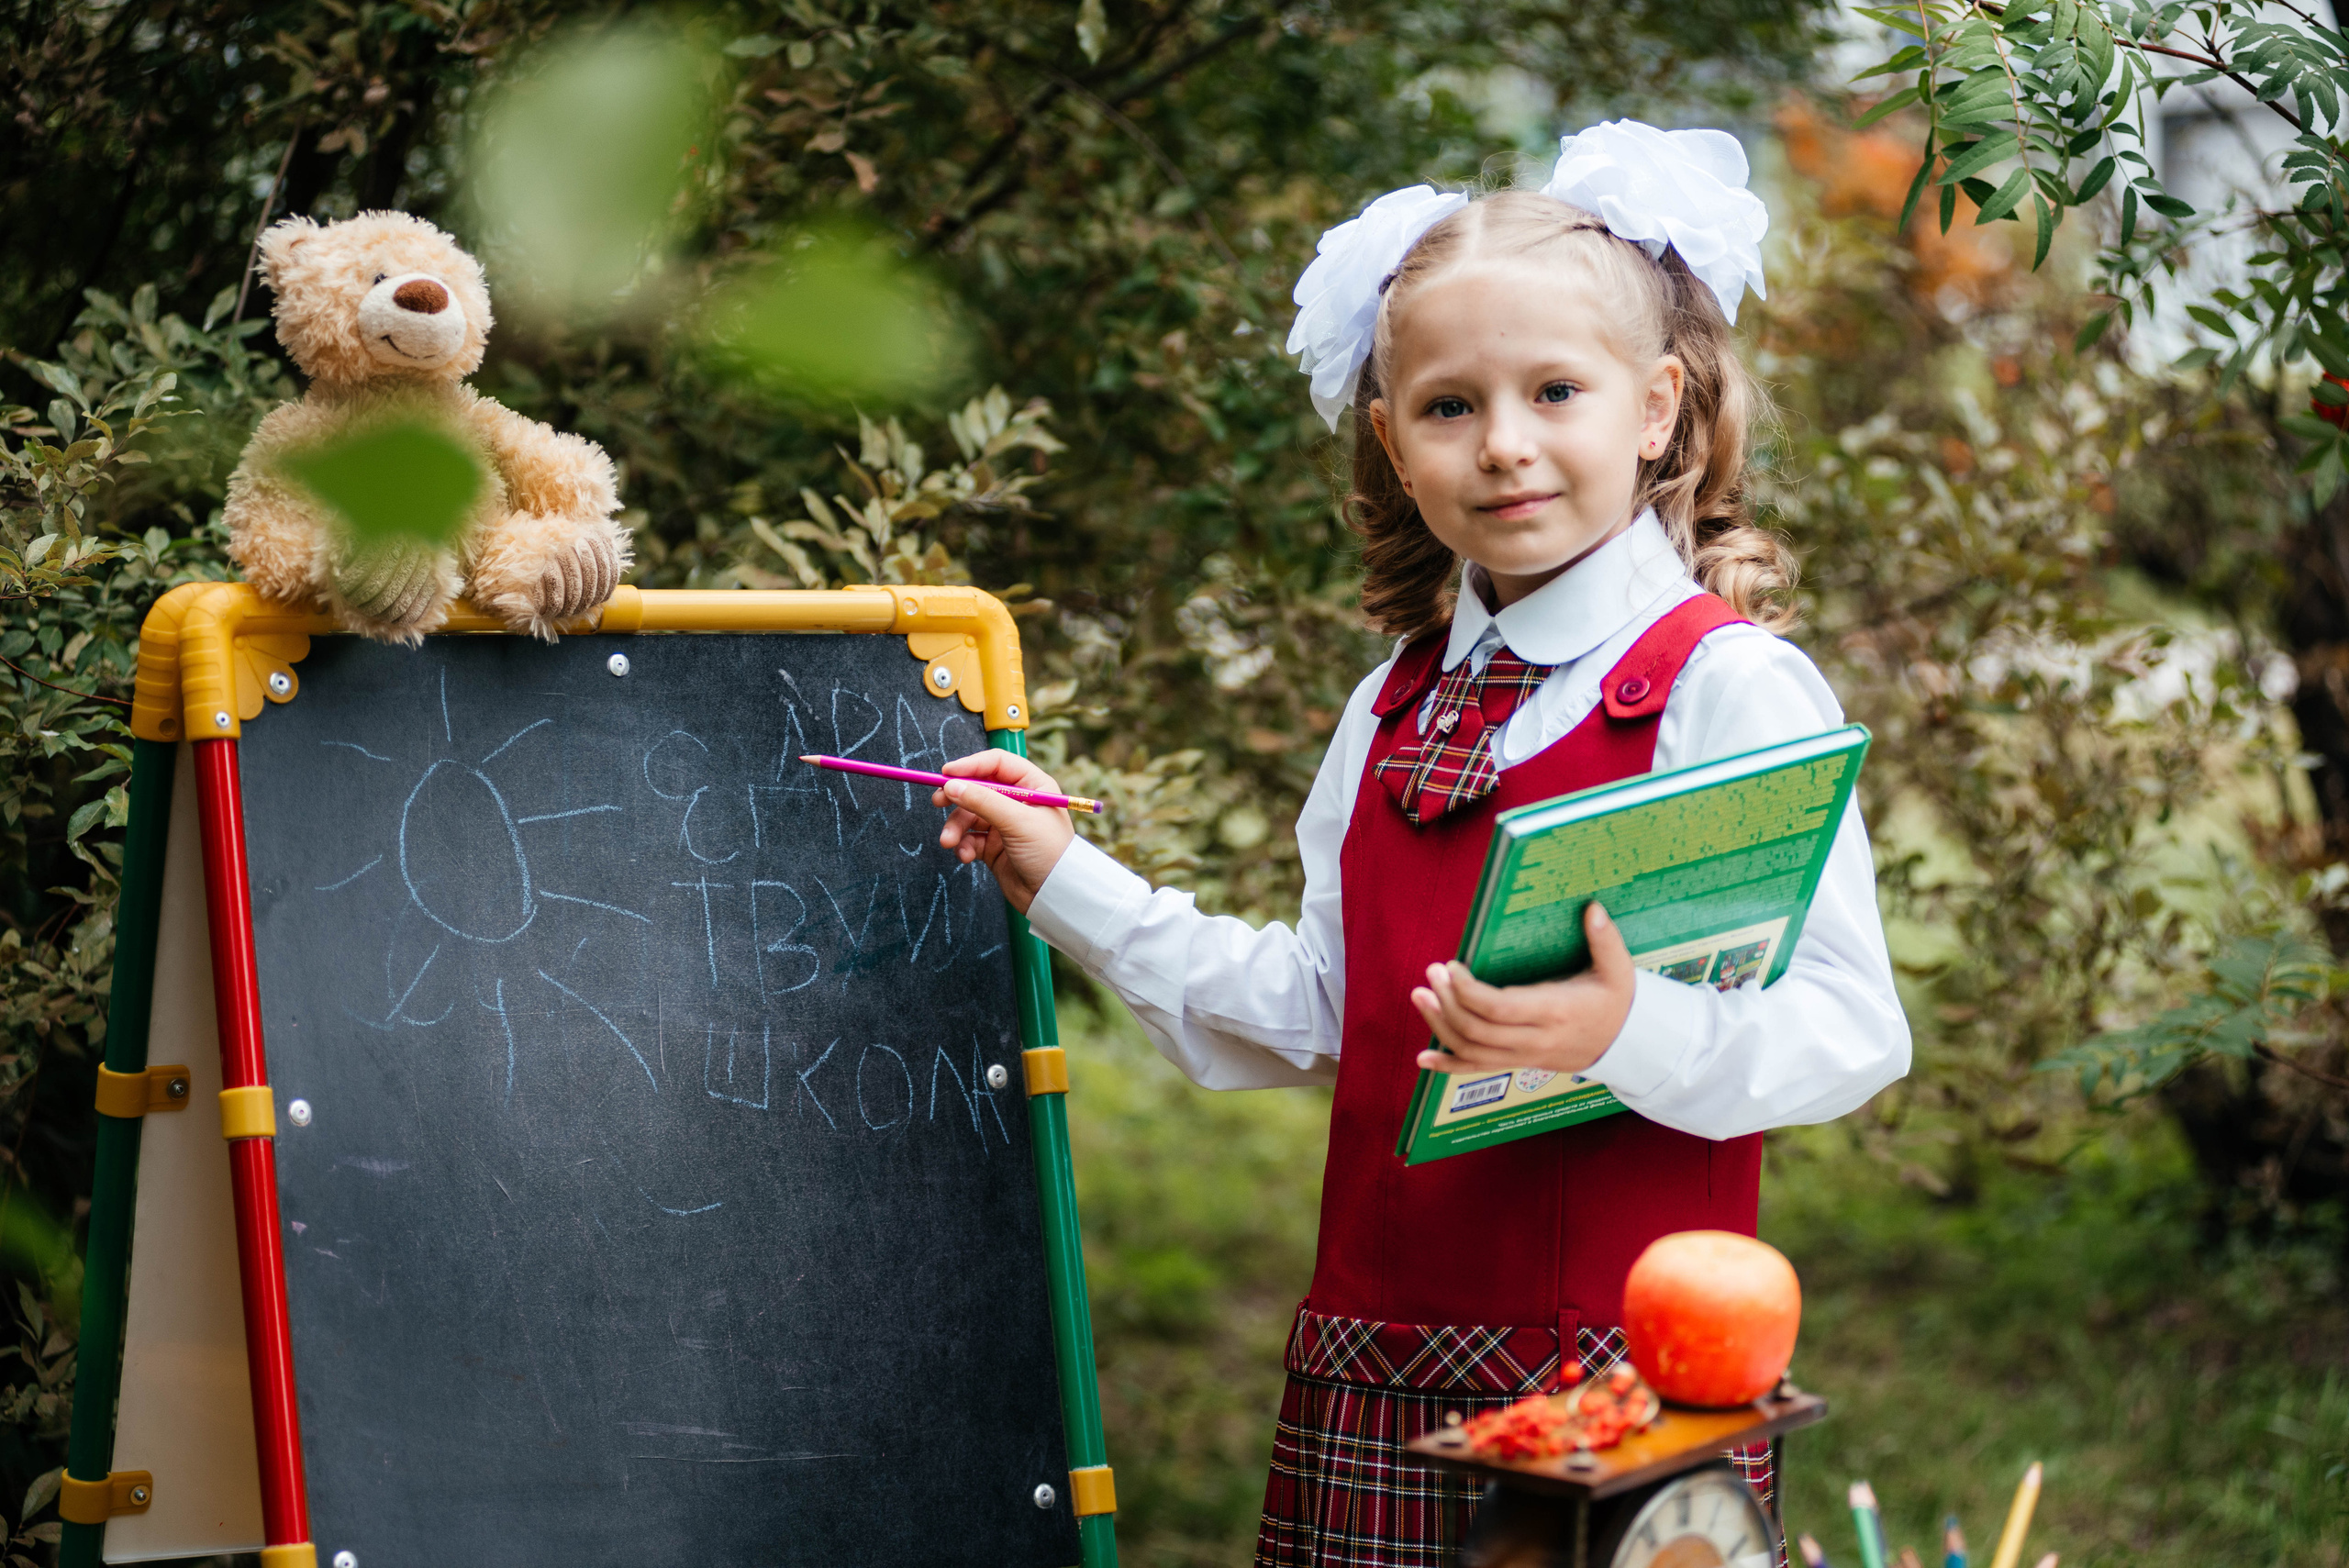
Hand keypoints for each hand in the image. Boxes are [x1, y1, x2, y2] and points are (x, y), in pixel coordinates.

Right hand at [933, 749, 1076, 914]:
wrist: (1054, 896)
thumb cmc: (1049, 853)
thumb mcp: (1017, 821)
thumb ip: (983, 801)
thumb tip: (950, 785)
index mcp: (1033, 785)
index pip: (997, 763)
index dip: (971, 765)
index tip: (946, 774)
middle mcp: (1017, 801)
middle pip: (978, 787)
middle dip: (957, 797)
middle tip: (937, 801)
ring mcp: (1004, 824)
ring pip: (968, 815)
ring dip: (955, 827)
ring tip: (949, 842)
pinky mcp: (994, 846)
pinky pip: (970, 838)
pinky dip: (963, 845)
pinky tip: (966, 856)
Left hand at [1412, 903, 1635, 1076]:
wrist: (1627, 1045)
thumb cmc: (1617, 1002)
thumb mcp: (1618, 969)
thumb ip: (1605, 938)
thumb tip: (1593, 908)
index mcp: (1555, 1011)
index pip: (1499, 1009)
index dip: (1468, 991)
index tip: (1450, 967)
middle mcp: (1536, 1039)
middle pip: (1478, 1030)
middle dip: (1447, 1002)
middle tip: (1431, 974)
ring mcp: (1525, 1056)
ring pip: (1472, 1051)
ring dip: (1440, 1025)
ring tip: (1420, 997)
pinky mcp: (1518, 1064)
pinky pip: (1478, 1070)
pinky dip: (1449, 1066)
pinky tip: (1425, 1057)